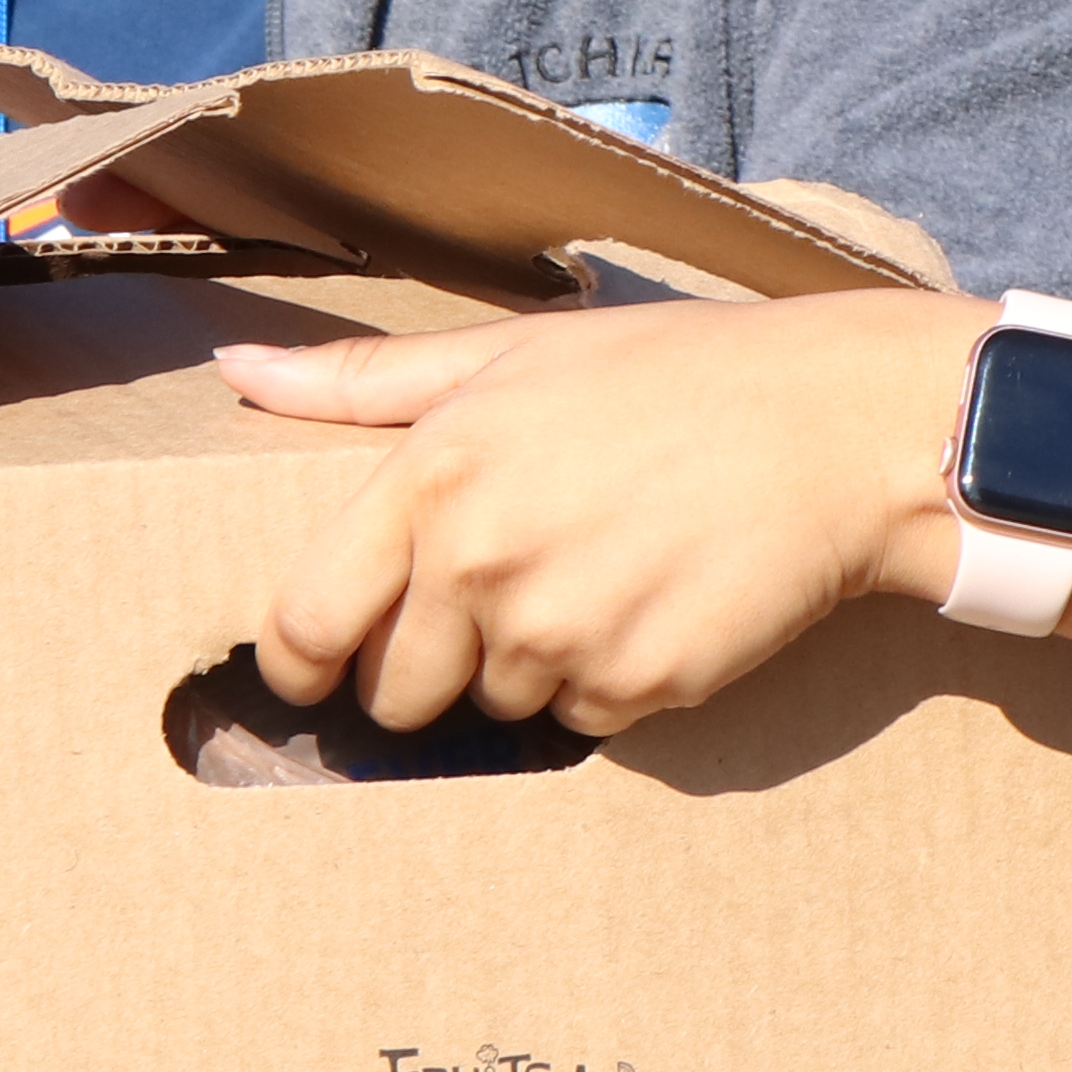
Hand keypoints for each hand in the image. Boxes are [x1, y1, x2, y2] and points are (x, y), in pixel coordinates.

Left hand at [214, 294, 977, 736]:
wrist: (836, 426)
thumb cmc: (671, 373)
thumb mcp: (509, 350)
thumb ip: (362, 378)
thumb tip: (234, 370)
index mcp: (431, 477)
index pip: (303, 627)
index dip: (299, 663)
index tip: (319, 666)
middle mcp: (481, 566)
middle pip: (394, 695)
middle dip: (427, 666)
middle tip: (492, 601)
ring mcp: (560, 637)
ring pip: (494, 709)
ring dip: (526, 667)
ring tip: (593, 576)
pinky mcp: (637, 690)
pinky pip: (581, 721)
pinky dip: (605, 681)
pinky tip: (648, 605)